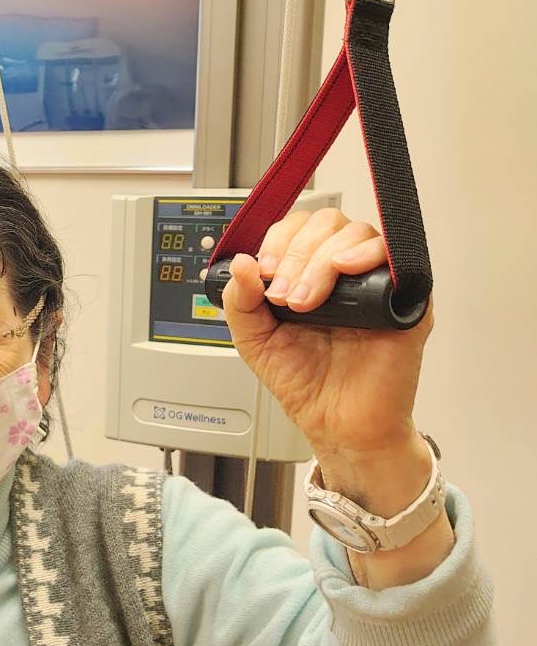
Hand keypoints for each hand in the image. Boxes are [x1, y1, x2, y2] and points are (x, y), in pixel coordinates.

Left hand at [219, 206, 432, 465]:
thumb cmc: (305, 382)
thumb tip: (240, 263)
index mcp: (309, 273)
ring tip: (306, 302)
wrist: (338, 422)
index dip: (278, 241)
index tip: (263, 272)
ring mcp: (377, 281)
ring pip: (357, 233)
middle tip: (283, 295)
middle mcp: (345, 271)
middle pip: (327, 222)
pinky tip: (344, 270)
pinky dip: (367, 254)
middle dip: (296, 253)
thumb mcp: (254, 339)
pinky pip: (397, 255)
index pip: (298, 227)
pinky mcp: (407, 298)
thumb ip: (240, 301)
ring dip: (321, 261)